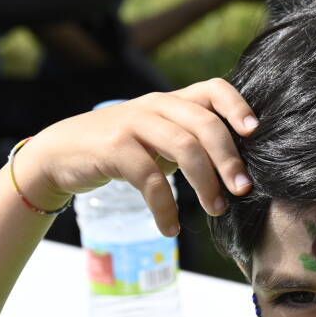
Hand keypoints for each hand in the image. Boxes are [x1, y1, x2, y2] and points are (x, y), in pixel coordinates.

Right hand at [15, 80, 257, 234]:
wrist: (59, 153)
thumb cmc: (121, 149)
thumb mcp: (158, 136)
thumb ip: (191, 139)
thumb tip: (240, 170)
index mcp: (172, 100)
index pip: (213, 89)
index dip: (237, 106)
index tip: (255, 133)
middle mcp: (156, 105)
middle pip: (205, 124)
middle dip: (229, 159)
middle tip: (242, 190)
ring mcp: (134, 123)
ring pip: (184, 148)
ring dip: (206, 183)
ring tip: (216, 210)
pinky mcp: (114, 148)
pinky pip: (151, 179)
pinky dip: (165, 207)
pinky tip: (170, 228)